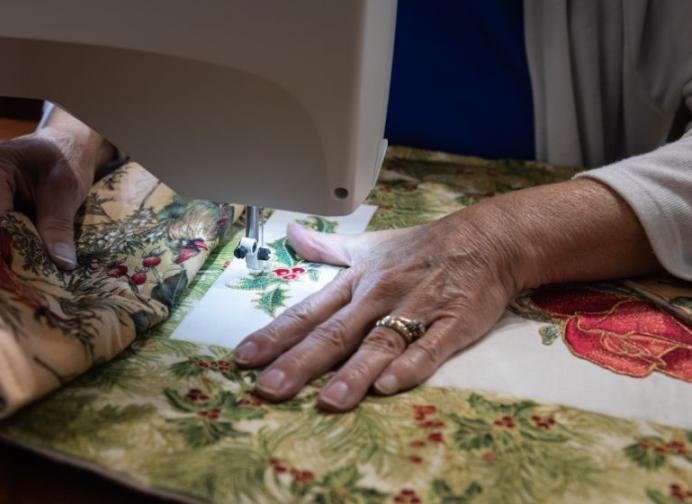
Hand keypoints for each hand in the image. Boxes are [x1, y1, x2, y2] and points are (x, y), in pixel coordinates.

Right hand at [0, 111, 113, 269]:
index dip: (11, 247)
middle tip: (33, 275)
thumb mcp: (66, 189)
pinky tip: (16, 260)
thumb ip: (59, 226)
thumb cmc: (63, 160)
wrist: (60, 148)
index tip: (32, 271)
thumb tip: (62, 264)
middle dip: (6, 253)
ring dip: (0, 253)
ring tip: (27, 268)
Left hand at [232, 179, 660, 411]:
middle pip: (334, 334)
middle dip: (300, 363)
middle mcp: (378, 297)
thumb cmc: (423, 248)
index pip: (308, 312)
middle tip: (269, 390)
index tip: (243, 358)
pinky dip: (410, 366)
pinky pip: (429, 347)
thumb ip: (328, 248)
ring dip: (352, 374)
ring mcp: (415, 311)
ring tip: (328, 401)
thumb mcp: (370, 245)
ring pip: (378, 344)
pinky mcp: (452, 324)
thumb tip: (292, 234)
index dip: (275, 335)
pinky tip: (389, 386)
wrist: (487, 239)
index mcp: (356, 284)